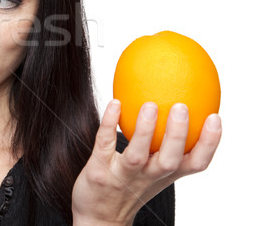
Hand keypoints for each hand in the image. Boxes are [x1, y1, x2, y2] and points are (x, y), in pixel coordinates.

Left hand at [71, 99, 221, 225]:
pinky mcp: (99, 170)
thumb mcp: (154, 169)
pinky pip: (104, 144)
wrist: (100, 216)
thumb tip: (178, 101)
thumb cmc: (131, 185)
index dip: (208, 144)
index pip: (195, 163)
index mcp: (166, 174)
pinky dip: (109, 124)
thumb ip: (166, 144)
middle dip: (177, 135)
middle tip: (182, 107)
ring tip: (150, 105)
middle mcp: (147, 176)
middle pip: (169, 160)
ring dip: (145, 131)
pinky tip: (115, 103)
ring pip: (136, 155)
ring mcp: (122, 175)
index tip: (215, 118)